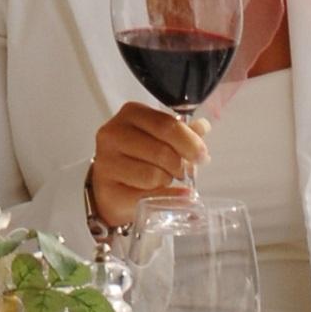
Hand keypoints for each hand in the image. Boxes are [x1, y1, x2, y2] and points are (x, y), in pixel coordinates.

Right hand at [88, 98, 209, 232]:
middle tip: (183, 171)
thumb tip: (203, 127)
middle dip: (180, 165)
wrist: (110, 186)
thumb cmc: (136, 158)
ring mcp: (107, 161)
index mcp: (131, 113)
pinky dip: (165, 198)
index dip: (189, 141)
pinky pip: (145, 196)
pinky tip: (174, 197)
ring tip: (165, 180)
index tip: (201, 155)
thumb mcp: (158, 138)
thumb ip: (181, 132)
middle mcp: (114, 133)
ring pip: (153, 174)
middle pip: (161, 150)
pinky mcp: (107, 188)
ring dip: (167, 181)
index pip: (166, 124)